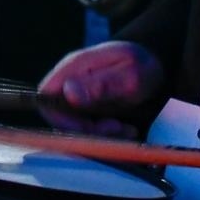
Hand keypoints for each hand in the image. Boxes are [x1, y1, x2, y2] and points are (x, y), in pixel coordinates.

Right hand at [37, 40, 163, 136]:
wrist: (152, 64)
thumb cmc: (140, 64)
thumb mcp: (129, 74)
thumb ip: (101, 84)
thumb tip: (69, 93)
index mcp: (73, 68)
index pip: (46, 98)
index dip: (61, 119)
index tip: (89, 128)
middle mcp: (70, 83)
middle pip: (59, 117)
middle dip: (87, 131)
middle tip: (116, 128)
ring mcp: (78, 96)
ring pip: (75, 126)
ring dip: (100, 135)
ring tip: (125, 129)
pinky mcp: (88, 109)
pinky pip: (88, 129)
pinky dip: (107, 135)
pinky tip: (126, 130)